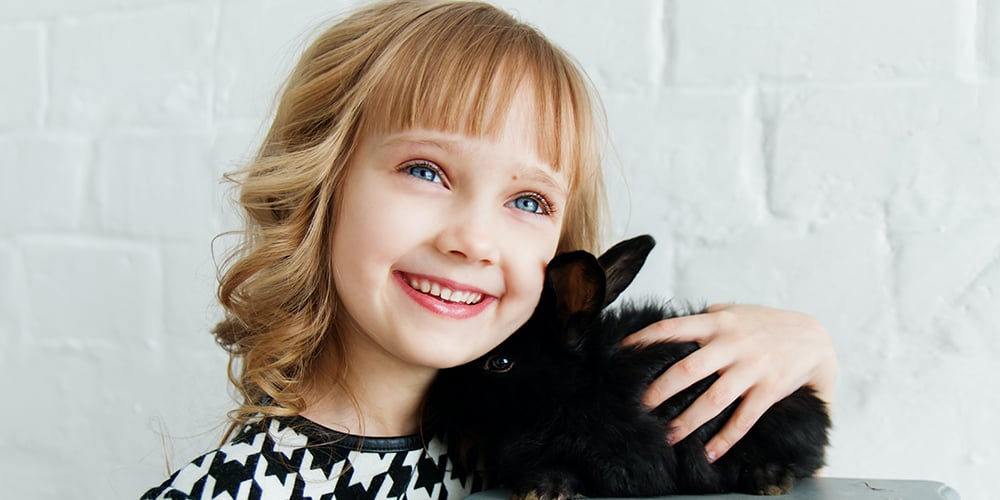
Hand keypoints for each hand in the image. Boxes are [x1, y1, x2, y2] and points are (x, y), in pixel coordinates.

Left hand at [621, 304, 836, 461]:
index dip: (645, 340)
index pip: (673, 328)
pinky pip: (744, 419)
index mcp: (718, 322)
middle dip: (660, 390)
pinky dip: (726, 439)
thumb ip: (702, 320)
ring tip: (667, 437)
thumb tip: (665, 331)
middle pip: (688, 370)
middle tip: (639, 406)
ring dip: (688, 421)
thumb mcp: (733, 312)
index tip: (623, 354)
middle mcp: (732, 344)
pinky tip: (710, 453)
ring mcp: (751, 369)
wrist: (814, 338)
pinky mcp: (769, 390)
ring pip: (713, 400)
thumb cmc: (764, 324)